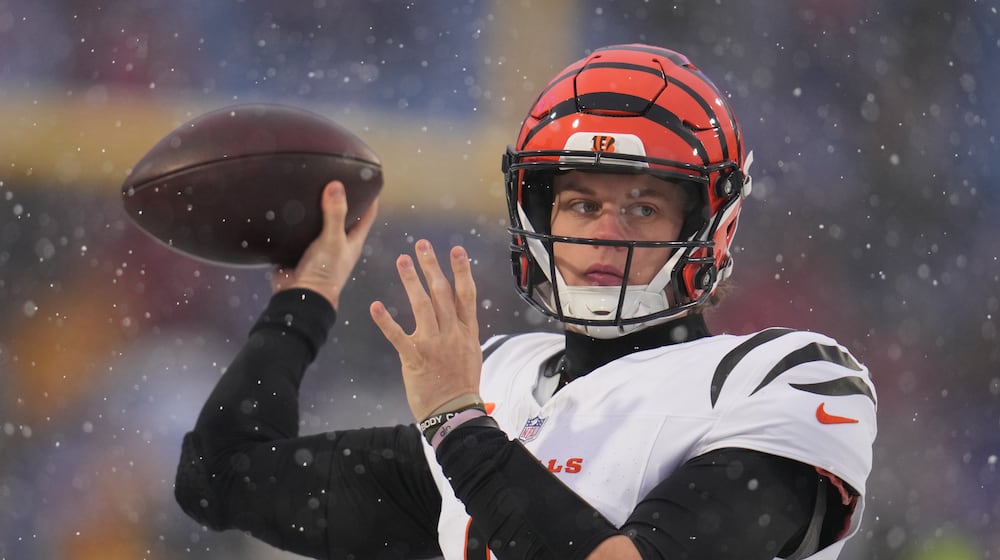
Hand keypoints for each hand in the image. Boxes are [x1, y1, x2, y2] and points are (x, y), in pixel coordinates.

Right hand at [271, 180, 378, 309]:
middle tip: (336, 176)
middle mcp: (337, 243)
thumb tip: (337, 185)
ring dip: (317, 208)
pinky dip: (297, 219)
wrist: (298, 297)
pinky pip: (299, 231)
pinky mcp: (299, 250)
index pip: (367, 214)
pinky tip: (290, 205)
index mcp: (352, 241)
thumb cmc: (323, 274)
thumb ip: (335, 214)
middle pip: (343, 216)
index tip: (369, 179)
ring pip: (320, 222)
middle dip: (341, 199)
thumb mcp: (332, 241)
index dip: (371, 197)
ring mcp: (319, 247)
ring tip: (311, 185)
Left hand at [370, 240, 481, 420]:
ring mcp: (434, 345)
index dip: (461, 270)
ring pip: (423, 306)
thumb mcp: (471, 353)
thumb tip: (459, 315)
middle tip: (421, 245)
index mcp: (466, 331)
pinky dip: (386, 321)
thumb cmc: (462, 384)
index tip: (456, 250)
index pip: (466, 294)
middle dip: (432, 266)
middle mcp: (451, 333)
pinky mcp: (415, 358)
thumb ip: (463, 331)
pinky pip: (398, 336)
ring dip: (412, 281)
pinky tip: (376, 306)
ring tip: (402, 260)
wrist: (455, 412)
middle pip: (442, 293)